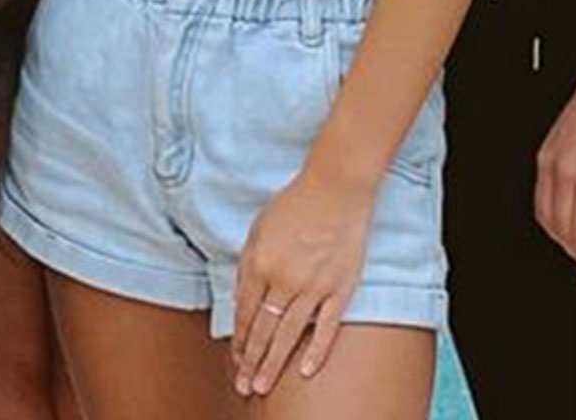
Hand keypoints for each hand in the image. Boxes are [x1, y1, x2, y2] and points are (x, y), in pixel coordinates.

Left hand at [231, 163, 375, 396]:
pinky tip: (304, 372)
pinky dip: (315, 351)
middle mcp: (284, 280)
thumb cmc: (294, 204)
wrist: (335, 189)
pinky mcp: (341, 289)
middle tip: (243, 387)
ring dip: (273, 363)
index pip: (244, 312)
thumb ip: (249, 263)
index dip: (239, 339)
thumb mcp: (258, 228)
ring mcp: (314, 287)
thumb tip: (242, 294)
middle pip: (263, 330)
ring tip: (262, 387)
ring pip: (288, 335)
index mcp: (259, 263)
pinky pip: (326, 328)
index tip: (235, 359)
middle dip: (250, 361)